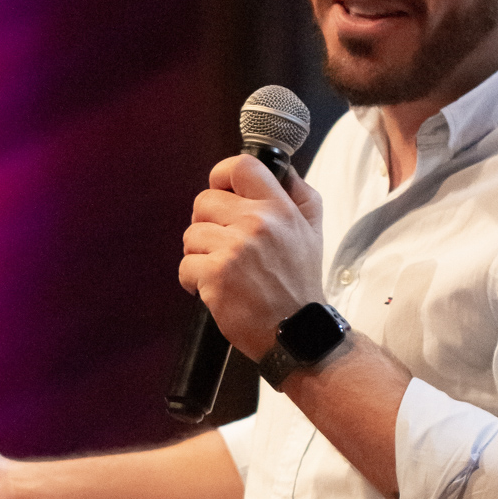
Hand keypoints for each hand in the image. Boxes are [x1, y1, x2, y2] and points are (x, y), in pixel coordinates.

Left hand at [180, 154, 324, 358]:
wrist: (297, 332)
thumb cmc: (300, 285)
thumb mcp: (312, 231)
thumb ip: (299, 195)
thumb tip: (281, 167)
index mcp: (280, 208)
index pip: (242, 166)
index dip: (221, 175)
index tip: (221, 193)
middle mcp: (258, 223)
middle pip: (204, 201)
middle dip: (207, 224)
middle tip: (223, 246)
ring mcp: (235, 249)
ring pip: (191, 235)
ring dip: (200, 255)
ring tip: (223, 272)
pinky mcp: (216, 275)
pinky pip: (185, 266)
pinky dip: (193, 282)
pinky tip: (216, 290)